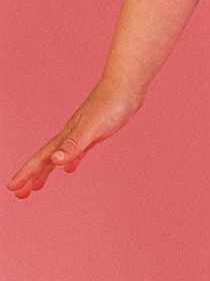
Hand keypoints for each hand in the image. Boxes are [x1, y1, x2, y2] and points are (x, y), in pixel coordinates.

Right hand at [6, 79, 146, 198]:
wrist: (127, 85)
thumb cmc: (111, 104)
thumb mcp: (92, 127)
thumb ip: (74, 144)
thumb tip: (55, 161)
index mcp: (66, 135)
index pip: (41, 158)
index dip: (25, 173)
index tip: (11, 188)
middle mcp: (70, 134)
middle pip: (46, 159)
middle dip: (31, 177)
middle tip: (20, 195)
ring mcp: (82, 132)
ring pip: (59, 156)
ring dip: (47, 171)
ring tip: (38, 186)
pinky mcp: (96, 131)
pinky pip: (78, 150)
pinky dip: (72, 160)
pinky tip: (70, 168)